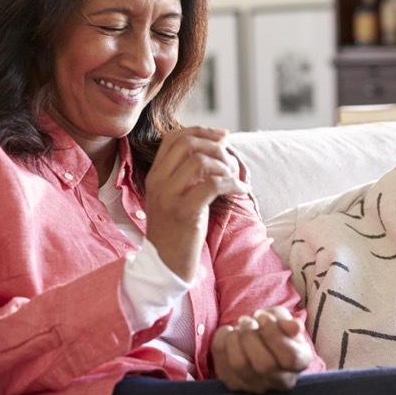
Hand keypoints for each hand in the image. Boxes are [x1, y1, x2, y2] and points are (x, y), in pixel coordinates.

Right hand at [143, 127, 244, 281]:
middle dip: (216, 146)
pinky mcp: (184, 212)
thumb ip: (188, 173)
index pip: (174, 137)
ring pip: (200, 161)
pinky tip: (240, 190)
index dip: (201, 131)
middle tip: (230, 162)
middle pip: (187, 144)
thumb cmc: (177, 230)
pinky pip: (212, 185)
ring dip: (224, 166)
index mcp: (155, 174)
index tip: (224, 136)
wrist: (165, 263)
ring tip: (233, 179)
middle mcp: (158, 181)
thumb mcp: (177, 195)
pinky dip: (232, 184)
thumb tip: (217, 146)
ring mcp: (168, 196)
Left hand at [211, 306, 312, 392]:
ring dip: (235, 339)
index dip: (273, 333)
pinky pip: (221, 362)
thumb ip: (288, 322)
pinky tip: (229, 333)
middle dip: (251, 335)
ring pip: (239, 365)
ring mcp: (257, 386)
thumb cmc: (273, 329)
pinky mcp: (234, 383)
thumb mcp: (282, 319)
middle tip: (247, 321)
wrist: (257, 340)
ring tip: (238, 327)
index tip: (263, 317)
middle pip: (263, 364)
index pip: (289, 357)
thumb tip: (296, 326)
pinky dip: (221, 340)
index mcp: (300, 362)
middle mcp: (281, 381)